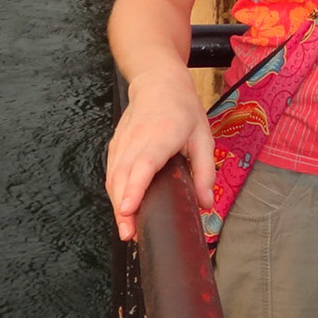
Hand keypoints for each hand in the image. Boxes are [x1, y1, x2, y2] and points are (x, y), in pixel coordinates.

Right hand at [105, 66, 214, 241]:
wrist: (158, 82)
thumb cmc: (183, 109)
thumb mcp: (203, 137)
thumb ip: (204, 171)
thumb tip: (206, 204)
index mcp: (162, 135)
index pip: (143, 165)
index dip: (134, 188)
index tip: (127, 209)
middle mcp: (137, 140)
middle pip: (123, 177)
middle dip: (123, 208)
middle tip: (131, 235)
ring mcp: (122, 143)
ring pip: (113, 178)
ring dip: (117, 204)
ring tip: (127, 230)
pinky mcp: (115, 147)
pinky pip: (111, 174)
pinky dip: (115, 193)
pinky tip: (123, 210)